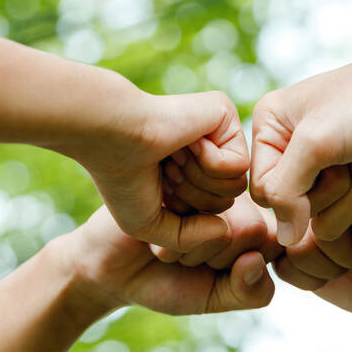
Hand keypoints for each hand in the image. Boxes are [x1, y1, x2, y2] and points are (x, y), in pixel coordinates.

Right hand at [53, 192, 280, 315]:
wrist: (109, 267)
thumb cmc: (162, 281)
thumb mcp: (212, 297)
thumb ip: (248, 292)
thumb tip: (257, 260)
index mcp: (252, 229)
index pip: (275, 249)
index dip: (239, 272)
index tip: (205, 273)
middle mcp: (235, 200)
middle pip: (255, 234)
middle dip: (211, 260)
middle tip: (179, 254)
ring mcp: (207, 185)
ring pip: (232, 226)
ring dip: (190, 249)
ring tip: (166, 241)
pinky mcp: (180, 176)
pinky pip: (198, 215)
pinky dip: (176, 238)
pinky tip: (155, 230)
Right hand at [83, 87, 249, 254]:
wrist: (111, 138)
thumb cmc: (122, 181)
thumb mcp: (151, 227)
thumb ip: (188, 237)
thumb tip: (224, 228)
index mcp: (190, 171)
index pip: (212, 210)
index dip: (184, 211)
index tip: (157, 188)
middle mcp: (206, 150)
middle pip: (228, 200)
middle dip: (193, 198)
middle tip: (165, 171)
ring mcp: (217, 131)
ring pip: (237, 184)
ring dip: (198, 181)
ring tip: (173, 158)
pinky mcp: (225, 114)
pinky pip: (240, 164)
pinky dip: (209, 163)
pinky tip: (186, 143)